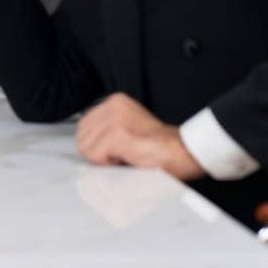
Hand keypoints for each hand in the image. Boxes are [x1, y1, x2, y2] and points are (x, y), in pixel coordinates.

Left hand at [75, 93, 203, 180]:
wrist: (186, 152)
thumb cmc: (162, 147)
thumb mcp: (129, 129)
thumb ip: (107, 130)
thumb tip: (85, 145)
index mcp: (114, 102)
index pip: (83, 126)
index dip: (96, 145)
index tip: (114, 151)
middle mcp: (112, 106)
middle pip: (81, 136)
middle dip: (97, 153)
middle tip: (122, 156)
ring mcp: (115, 119)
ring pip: (86, 148)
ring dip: (104, 160)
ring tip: (127, 156)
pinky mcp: (118, 135)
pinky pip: (96, 156)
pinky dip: (109, 165)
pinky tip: (128, 159)